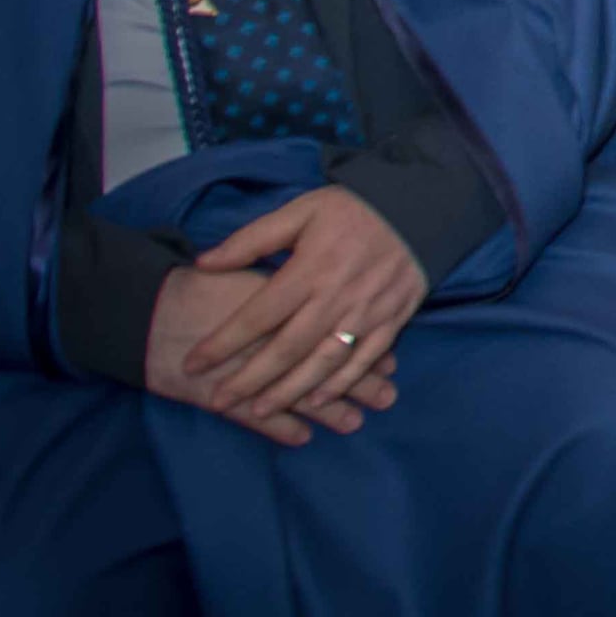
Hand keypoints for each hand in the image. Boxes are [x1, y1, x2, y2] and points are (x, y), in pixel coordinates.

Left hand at [152, 187, 424, 439]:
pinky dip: (340, 383)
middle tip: (217, 401)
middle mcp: (337, 296)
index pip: (258, 315)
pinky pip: (365, 359)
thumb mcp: (300, 211)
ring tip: (258, 411)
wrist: (423, 205)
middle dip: (249, 379)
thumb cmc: (353, 209)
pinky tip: (316, 400)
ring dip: (289, 390)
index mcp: (310, 268)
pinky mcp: (393, 319)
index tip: (192, 364)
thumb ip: (252, 239)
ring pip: (323, 361)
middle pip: (287, 348)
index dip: (222, 343)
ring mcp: (368, 311)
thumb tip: (204, 263)